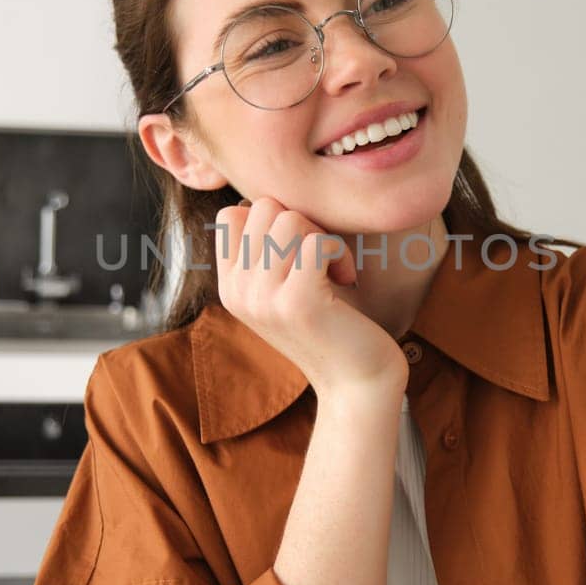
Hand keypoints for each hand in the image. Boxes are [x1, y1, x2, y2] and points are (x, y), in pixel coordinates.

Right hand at [214, 196, 407, 398]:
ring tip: (333, 273)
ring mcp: (263, 298)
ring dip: (323, 238)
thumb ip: (265, 250)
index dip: (274, 219)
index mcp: (229, 286)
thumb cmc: (330, 326)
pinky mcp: (297, 303)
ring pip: (290, 220)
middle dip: (303, 224)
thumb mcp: (282, 287)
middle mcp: (238, 292)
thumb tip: (264, 200)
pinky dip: (339, 253)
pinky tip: (344, 279)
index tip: (297, 252)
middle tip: (321, 262)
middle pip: (264, 208)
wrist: (356, 383)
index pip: (233, 214)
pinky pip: (317, 242)